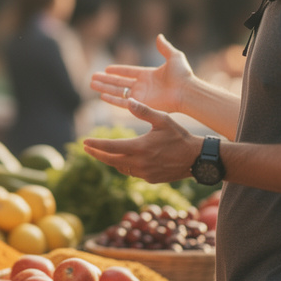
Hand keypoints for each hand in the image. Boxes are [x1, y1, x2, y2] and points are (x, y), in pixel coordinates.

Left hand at [81, 99, 197, 183]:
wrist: (196, 158)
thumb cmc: (180, 136)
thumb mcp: (163, 120)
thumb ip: (144, 111)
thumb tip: (129, 100)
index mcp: (140, 148)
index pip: (111, 148)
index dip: (96, 145)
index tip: (84, 142)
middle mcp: (140, 163)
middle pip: (111, 160)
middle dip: (97, 154)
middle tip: (86, 149)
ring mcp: (145, 173)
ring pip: (121, 168)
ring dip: (111, 160)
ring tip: (102, 153)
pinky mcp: (150, 179)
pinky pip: (132, 173)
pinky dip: (124, 166)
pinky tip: (122, 159)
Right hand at [90, 34, 192, 114]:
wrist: (187, 91)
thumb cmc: (182, 75)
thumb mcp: (174, 56)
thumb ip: (164, 47)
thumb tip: (159, 36)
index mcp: (148, 75)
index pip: (129, 72)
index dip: (118, 70)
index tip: (107, 69)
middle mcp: (142, 86)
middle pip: (119, 82)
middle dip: (106, 80)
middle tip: (92, 77)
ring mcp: (141, 96)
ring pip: (118, 91)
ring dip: (104, 88)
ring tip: (92, 84)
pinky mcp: (141, 105)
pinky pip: (123, 103)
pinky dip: (112, 99)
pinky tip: (102, 96)